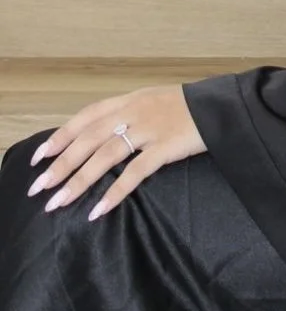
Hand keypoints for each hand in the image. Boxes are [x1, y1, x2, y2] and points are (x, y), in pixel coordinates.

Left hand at [26, 84, 206, 220]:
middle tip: (39, 187)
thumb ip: (128, 115)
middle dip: (61, 164)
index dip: (61, 136)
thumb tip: (99, 138)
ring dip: (79, 180)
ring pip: (105, 156)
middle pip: (89, 139)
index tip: (39, 156)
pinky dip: (115, 191)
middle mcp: (134, 112)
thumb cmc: (186, 108)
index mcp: (129, 100)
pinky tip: (99, 209)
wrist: (221, 107)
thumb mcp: (153, 102)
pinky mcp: (165, 147)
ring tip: (58, 202)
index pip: (86, 117)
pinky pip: (135, 172)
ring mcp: (149, 129)